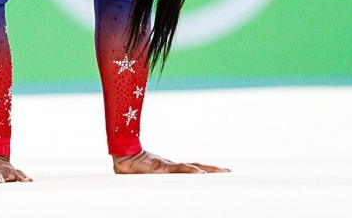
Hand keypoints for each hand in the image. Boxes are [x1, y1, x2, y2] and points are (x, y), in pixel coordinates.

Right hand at [112, 150, 229, 173]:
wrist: (122, 157)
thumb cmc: (131, 169)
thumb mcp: (146, 180)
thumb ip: (154, 184)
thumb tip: (157, 193)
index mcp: (170, 169)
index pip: (191, 169)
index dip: (205, 171)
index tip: (218, 172)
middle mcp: (173, 167)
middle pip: (197, 167)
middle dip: (213, 170)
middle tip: (229, 171)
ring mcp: (169, 166)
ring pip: (193, 167)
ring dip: (208, 170)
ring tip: (222, 171)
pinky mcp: (163, 167)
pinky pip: (179, 169)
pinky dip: (190, 170)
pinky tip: (200, 173)